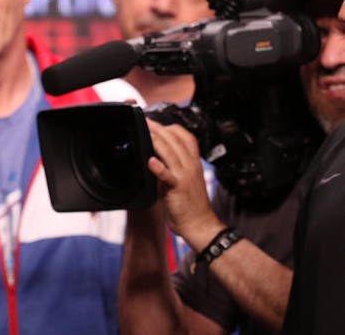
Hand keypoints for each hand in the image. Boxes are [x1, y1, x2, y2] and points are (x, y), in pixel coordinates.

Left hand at [145, 121, 223, 248]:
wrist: (200, 225)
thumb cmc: (189, 204)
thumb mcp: (182, 179)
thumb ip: (170, 167)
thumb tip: (152, 156)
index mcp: (193, 162)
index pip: (186, 136)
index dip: (170, 127)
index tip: (154, 121)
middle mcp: (191, 165)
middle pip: (176, 140)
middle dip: (159, 128)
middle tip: (144, 120)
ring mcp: (185, 175)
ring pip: (171, 152)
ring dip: (157, 140)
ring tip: (146, 130)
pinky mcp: (179, 187)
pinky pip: (168, 175)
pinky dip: (159, 167)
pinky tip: (150, 161)